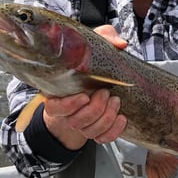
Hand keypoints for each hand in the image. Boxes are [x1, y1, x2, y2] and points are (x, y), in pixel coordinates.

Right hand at [42, 24, 127, 149]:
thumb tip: (120, 44)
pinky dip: (113, 131)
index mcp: (59, 93)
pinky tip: (122, 118)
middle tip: (105, 93)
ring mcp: (81, 123)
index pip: (55, 107)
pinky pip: (102, 139)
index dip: (69, 105)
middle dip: (95, 109)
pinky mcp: (95, 130)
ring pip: (90, 132)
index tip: (84, 95)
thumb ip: (104, 38)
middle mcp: (68, 112)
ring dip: (106, 118)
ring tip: (115, 101)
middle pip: (76, 122)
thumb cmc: (88, 64)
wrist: (91, 82)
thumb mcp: (93, 46)